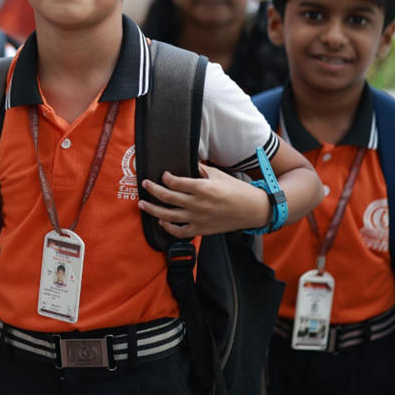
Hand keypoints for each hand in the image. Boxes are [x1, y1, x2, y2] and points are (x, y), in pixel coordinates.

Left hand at [139, 164, 270, 236]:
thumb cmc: (236, 190)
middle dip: (153, 190)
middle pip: (168, 198)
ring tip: (142, 204)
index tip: (163, 175)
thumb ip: (201, 170)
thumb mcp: (218, 175)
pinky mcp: (201, 230)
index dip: (166, 178)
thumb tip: (187, 163)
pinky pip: (180, 232)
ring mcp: (198, 219)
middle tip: (144, 184)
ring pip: (168, 216)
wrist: (252, 210)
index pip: (176, 182)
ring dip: (152, 210)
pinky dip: (168, 227)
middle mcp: (198, 204)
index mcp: (203, 188)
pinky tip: (161, 221)